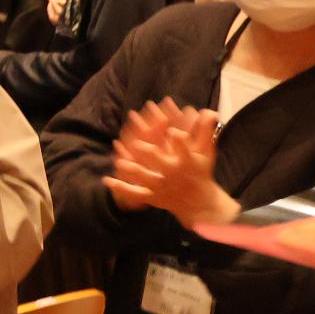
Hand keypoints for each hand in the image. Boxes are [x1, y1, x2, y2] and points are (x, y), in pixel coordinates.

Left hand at [104, 103, 239, 226]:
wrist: (199, 203)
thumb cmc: (201, 172)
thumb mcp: (205, 153)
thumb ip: (204, 131)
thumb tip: (208, 111)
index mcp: (187, 162)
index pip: (184, 150)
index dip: (180, 141)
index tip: (173, 131)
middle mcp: (174, 175)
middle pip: (161, 164)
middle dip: (151, 155)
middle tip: (139, 144)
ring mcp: (161, 186)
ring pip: (146, 178)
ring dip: (133, 171)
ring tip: (120, 162)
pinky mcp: (152, 196)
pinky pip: (134, 193)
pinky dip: (120, 188)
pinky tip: (106, 180)